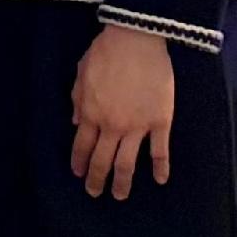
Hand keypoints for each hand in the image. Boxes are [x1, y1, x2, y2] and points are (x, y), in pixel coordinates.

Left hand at [70, 22, 175, 197]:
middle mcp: (112, 125)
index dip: (79, 162)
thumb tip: (75, 124)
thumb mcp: (81, 75)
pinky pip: (159, 150)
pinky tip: (160, 180)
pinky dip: (160, 167)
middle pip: (103, 160)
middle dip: (96, 179)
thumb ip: (77, 101)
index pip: (82, 146)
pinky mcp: (160, 122)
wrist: (135, 40)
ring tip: (120, 196)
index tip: (78, 175)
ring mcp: (137, 126)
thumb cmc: (105, 53)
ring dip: (123, 182)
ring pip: (128, 163)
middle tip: (94, 193)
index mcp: (91, 113)